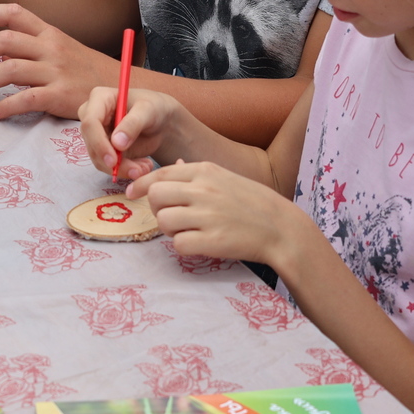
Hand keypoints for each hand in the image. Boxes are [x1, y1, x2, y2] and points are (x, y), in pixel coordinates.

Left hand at [0, 3, 116, 119]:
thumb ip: (33, 45)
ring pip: (10, 70)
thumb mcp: (61, 48)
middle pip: (5, 40)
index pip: (15, 13)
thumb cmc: (85, 69)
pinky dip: (6, 106)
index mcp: (50, 33)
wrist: (119, 87)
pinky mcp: (59, 96)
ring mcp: (55, 72)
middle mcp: (51, 48)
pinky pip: (26, 99)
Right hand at [78, 86, 185, 180]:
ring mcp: (96, 135)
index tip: (113, 161)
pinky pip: (108, 166)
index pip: (90, 123)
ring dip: (121, 169)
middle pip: (92, 144)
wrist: (160, 121)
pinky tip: (142, 167)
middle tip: (136, 171)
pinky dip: (124, 170)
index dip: (99, 143)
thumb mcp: (148, 110)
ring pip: (99, 159)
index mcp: (99, 98)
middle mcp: (92, 116)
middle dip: (112, 162)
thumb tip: (116, 144)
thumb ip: (133, 124)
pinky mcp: (103, 149)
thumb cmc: (154, 107)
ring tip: (145, 167)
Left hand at [129, 160, 314, 266]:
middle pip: (156, 196)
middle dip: (158, 209)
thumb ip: (195, 174)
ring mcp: (208, 216)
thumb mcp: (224, 178)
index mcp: (206, 171)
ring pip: (164, 221)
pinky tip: (200, 243)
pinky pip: (179, 244)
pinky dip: (184, 246)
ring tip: (189, 230)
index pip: (160, 174)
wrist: (281, 228)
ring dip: (171, 229)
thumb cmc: (252, 202)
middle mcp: (204, 190)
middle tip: (172, 216)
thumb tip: (170, 167)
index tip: (132, 193)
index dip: (141, 185)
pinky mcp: (212, 241)